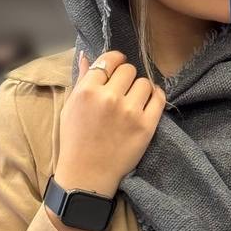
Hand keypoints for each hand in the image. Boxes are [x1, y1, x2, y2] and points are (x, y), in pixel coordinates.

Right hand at [55, 50, 166, 197]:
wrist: (87, 175)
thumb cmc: (75, 141)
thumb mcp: (71, 107)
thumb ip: (81, 79)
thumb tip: (86, 55)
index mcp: (87, 91)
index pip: (109, 60)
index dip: (114, 61)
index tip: (117, 68)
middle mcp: (109, 98)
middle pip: (128, 69)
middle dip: (125, 77)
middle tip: (122, 90)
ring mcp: (130, 112)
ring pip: (144, 82)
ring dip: (140, 88)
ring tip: (133, 100)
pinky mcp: (146, 126)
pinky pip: (159, 98)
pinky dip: (155, 96)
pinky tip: (148, 101)